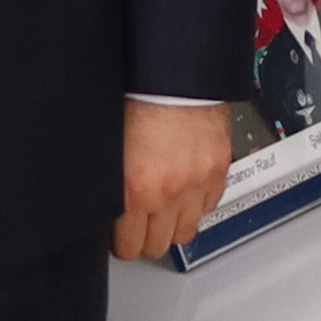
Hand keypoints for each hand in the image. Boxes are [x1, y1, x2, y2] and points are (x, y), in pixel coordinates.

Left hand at [115, 99, 233, 264]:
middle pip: (158, 245)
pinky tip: (185, 193)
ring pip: (186, 231)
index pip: (128, 245)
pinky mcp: (218, 170)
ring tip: (163, 214)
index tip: (120, 237)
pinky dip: (197, 204)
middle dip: (146, 239)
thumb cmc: (139, 100)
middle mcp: (168, 192)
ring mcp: (196, 183)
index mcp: (135, 189)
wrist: (175, 75)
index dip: (122, 244)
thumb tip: (102, 201)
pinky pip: (209, 206)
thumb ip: (110, 181)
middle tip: (139, 228)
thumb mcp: (110, 146)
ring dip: (173, 225)